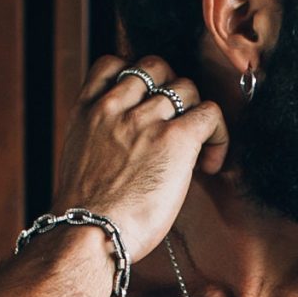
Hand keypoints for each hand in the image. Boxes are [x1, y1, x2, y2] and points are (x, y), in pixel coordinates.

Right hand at [52, 51, 230, 264]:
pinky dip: (218, 135)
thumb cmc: (85, 216)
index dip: (137, 78)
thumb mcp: (79, 161)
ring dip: (195, 114)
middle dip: (170, 89)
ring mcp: (145, 119)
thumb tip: (128, 147)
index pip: (113, 63)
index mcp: (87, 110)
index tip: (147, 104)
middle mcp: (115, 106)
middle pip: (155, 66)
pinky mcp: (174, 139)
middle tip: (175, 124)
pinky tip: (208, 164)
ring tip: (194, 151)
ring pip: (186, 87)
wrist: (89, 233)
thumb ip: (100, 139)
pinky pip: (210, 113)